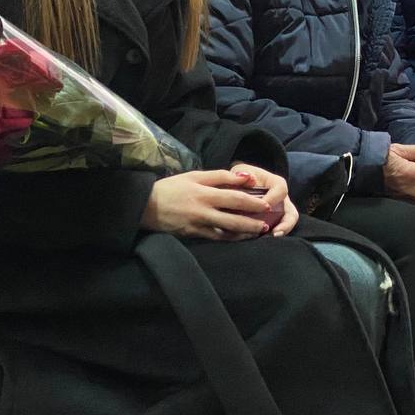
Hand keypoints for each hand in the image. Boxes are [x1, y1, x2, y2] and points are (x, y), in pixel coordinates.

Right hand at [142, 169, 283, 239]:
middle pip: (234, 216)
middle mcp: (203, 210)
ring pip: (227, 231)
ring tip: (258, 232)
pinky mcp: (193, 235)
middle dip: (253, 220)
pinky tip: (239, 238)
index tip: (267, 203)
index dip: (252, 202)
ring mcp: (198, 224)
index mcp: (205, 192)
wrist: (146, 205)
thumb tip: (246, 177)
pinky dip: (230, 239)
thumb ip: (221, 176)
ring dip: (245, 232)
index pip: (234, 197)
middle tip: (267, 222)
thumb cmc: (172, 187)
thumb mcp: (195, 176)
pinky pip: (215, 238)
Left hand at [230, 162, 298, 236]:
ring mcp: (279, 212)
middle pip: (291, 212)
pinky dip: (270, 236)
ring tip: (271, 238)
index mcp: (276, 183)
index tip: (262, 207)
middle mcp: (281, 199)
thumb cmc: (241, 177)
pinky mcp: (273, 222)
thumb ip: (242, 174)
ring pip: (287, 223)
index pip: (280, 190)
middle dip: (286, 224)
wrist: (238, 184)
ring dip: (281, 232)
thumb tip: (248, 178)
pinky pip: (276, 230)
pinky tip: (260, 240)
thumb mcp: (241, 171)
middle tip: (275, 233)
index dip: (272, 199)